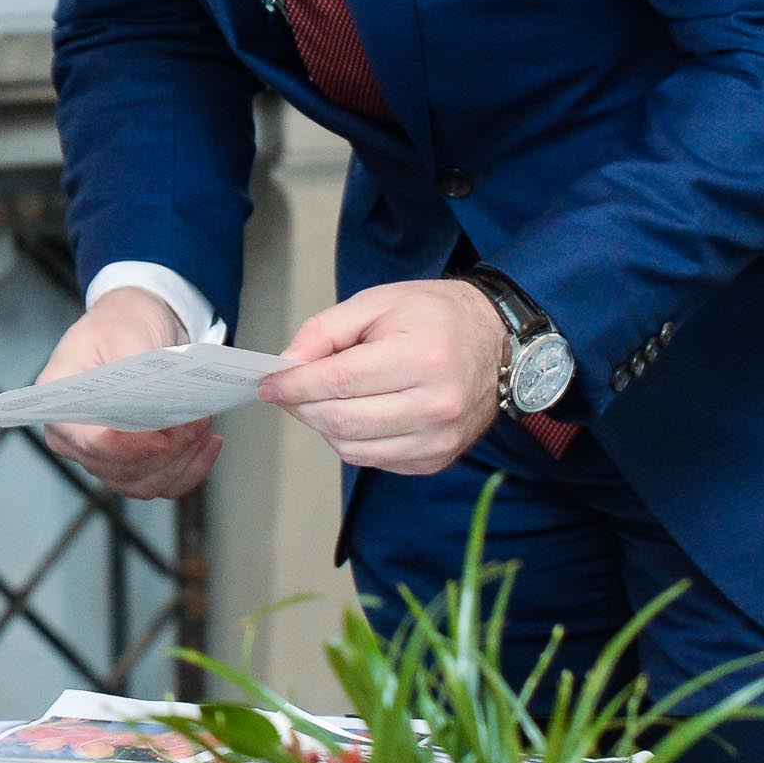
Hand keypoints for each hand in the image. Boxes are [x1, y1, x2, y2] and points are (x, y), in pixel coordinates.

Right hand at [38, 288, 219, 498]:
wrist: (135, 326)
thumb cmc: (118, 326)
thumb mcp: (122, 332)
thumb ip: (134, 367)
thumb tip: (156, 402)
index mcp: (61, 405)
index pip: (88, 442)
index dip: (125, 448)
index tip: (162, 440)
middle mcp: (76, 439)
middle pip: (119, 470)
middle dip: (164, 453)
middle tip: (196, 422)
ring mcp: (105, 457)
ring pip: (144, 483)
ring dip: (181, 461)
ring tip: (203, 425)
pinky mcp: (134, 464)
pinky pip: (163, 484)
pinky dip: (190, 469)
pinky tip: (207, 442)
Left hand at [257, 280, 506, 473]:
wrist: (495, 341)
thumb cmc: (435, 315)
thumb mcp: (376, 303)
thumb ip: (325, 331)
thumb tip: (287, 364)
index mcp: (422, 358)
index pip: (339, 382)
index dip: (294, 385)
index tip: (268, 383)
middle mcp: (436, 405)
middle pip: (342, 420)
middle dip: (301, 406)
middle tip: (286, 390)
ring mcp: (439, 439)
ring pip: (353, 448)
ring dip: (322, 426)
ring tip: (318, 399)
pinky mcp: (436, 459)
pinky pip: (374, 459)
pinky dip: (350, 440)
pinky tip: (352, 413)